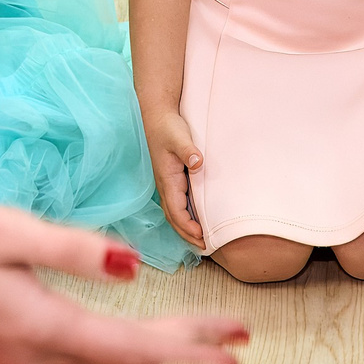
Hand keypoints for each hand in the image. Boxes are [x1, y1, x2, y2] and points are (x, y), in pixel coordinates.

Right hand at [0, 198, 246, 363]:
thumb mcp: (7, 229)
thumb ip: (72, 249)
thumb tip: (132, 266)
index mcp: (43, 325)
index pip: (134, 345)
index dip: (190, 345)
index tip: (235, 345)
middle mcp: (37, 352)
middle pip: (127, 359)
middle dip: (187, 351)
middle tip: (239, 349)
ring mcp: (20, 353)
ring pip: (104, 363)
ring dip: (156, 354)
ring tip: (200, 347)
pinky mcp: (7, 344)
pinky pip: (80, 356)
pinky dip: (119, 351)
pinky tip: (129, 343)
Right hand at [143, 105, 205, 248]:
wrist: (158, 116)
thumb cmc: (168, 127)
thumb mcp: (179, 136)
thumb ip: (188, 150)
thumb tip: (198, 163)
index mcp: (167, 180)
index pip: (176, 211)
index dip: (187, 226)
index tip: (201, 236)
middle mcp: (165, 186)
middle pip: (174, 218)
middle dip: (187, 234)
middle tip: (205, 247)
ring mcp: (167, 184)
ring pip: (175, 213)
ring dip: (186, 228)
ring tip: (201, 240)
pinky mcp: (172, 179)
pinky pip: (177, 205)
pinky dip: (185, 217)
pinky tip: (197, 220)